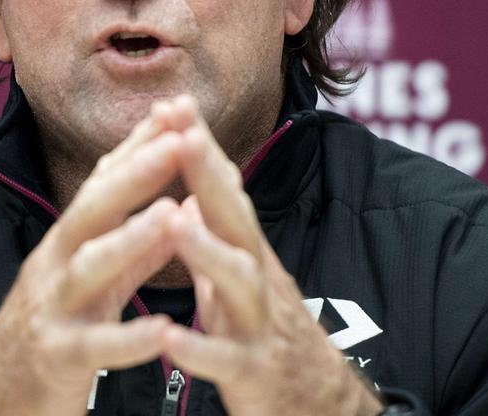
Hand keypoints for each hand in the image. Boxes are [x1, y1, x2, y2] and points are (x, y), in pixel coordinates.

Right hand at [0, 110, 183, 415]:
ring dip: (130, 240)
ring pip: (88, 268)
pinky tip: (164, 330)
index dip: (139, 147)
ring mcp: (52, 309)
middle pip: (92, 210)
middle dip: (135, 173)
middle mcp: (56, 265)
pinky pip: (93, 347)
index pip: (104, 184)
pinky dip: (128, 339)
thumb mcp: (93, 281)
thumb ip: (135, 248)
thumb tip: (178, 204)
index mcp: (69, 242)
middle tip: (178, 141)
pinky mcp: (56, 358)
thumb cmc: (55, 329)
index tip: (176, 112)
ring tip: (170, 216)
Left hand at [158, 102, 385, 415]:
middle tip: (183, 133)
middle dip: (209, 175)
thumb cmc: (273, 338)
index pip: (224, 190)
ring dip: (206, 250)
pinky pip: (226, 360)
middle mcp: (258, 279)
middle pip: (236, 219)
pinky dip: (197, 348)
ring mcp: (260, 324)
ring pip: (237, 282)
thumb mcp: (245, 278)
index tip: (174, 102)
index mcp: (247, 254)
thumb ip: (221, 235)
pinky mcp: (254, 373)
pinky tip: (167, 336)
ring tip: (174, 220)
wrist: (320, 407)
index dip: (201, 149)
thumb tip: (195, 188)